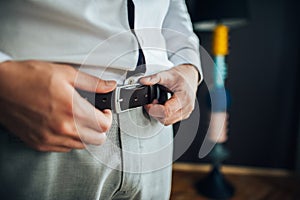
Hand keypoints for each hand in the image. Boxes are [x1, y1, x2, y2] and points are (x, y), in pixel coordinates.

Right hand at [0, 60, 115, 151]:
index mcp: (72, 109)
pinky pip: (64, 149)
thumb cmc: (28, 77)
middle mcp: (63, 127)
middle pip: (97, 140)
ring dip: (87, 135)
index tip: (105, 112)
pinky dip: (70, 140)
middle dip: (101, 128)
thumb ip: (92, 82)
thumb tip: (109, 85)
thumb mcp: (65, 73)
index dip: (109, 118)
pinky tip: (66, 126)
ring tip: (80, 120)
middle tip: (96, 117)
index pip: (104, 125)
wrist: (0, 87)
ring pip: (82, 146)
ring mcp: (51, 138)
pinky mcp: (40, 143)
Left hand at [139, 64, 198, 124]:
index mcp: (183, 97)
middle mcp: (186, 107)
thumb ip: (154, 78)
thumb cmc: (180, 78)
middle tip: (152, 102)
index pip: (167, 111)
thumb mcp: (166, 74)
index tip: (149, 103)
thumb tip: (143, 81)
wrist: (189, 78)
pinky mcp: (183, 115)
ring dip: (158, 114)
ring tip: (157, 103)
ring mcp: (185, 113)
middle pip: (166, 119)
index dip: (154, 109)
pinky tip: (162, 106)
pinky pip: (170, 120)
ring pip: (167, 121)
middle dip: (155, 112)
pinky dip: (163, 115)